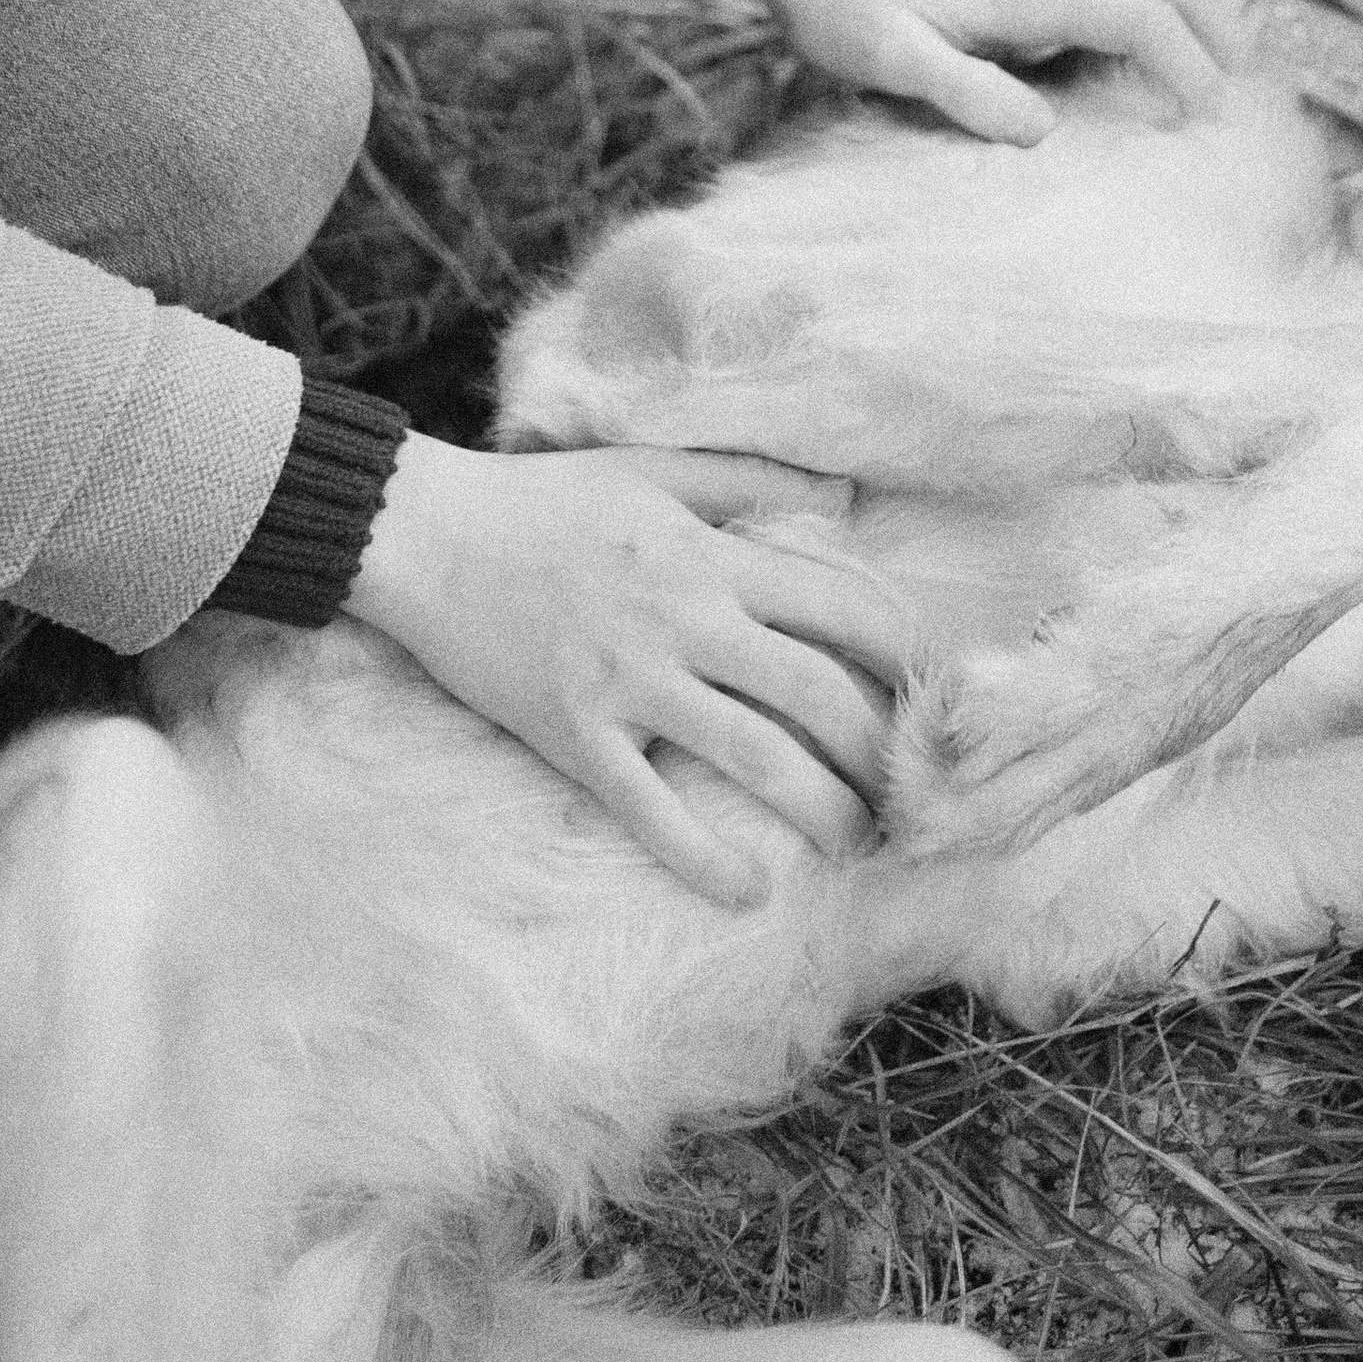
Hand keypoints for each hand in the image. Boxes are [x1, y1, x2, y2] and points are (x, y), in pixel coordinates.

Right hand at [340, 434, 912, 906]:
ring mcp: (632, 685)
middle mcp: (686, 622)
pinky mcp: (577, 737)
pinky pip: (653, 813)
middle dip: (879, 752)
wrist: (426, 537)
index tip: (935, 693)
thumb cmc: (542, 501)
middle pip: (817, 695)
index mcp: (710, 557)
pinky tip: (749, 891)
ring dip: (823, 810)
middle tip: (908, 789)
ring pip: (757, 759)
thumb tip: (846, 500)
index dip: (904, 653)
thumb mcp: (651, 470)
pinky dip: (705, 860)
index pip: (840, 607)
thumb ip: (749, 482)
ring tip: (857, 842)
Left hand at [703, 0, 1233, 144]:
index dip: (1190, 66)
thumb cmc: (844, 9)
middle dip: (1222, 37)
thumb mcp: (890, 60)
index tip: (1210, 121)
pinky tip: (1149, 73)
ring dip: (1195, 29)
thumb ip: (965, 91)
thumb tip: (1043, 130)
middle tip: (1245, 105)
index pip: (1144, 18)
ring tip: (1216, 94)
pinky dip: (1155, 26)